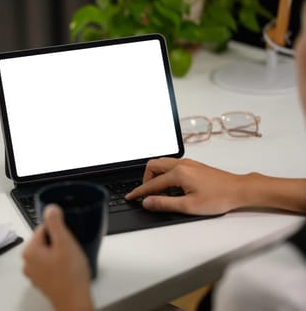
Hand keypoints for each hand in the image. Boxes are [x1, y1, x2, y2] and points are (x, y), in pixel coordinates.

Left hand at [22, 205, 93, 310]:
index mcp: (29, 250)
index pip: (43, 227)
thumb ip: (56, 223)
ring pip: (48, 252)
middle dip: (59, 242)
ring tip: (70, 262)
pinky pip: (50, 264)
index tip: (67, 238)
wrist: (75, 302)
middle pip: (45, 240)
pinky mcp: (42, 280)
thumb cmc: (70, 277)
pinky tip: (68, 270)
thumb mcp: (65, 242)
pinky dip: (59, 265)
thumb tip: (50, 208)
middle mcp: (28, 262)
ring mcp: (34, 273)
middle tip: (70, 251)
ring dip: (59, 253)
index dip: (59, 231)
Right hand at [125, 158, 243, 214]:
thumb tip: (147, 202)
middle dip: (146, 180)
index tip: (131, 197)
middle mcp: (181, 164)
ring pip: (162, 164)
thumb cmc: (219, 197)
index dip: (139, 192)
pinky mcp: (193, 165)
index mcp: (178, 173)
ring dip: (155, 176)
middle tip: (147, 194)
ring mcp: (188, 163)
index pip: (151, 183)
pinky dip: (165, 175)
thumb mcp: (189, 206)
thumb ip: (165, 203)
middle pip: (153, 166)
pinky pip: (171, 166)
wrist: (239, 190)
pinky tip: (172, 188)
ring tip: (159, 192)